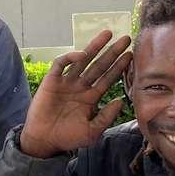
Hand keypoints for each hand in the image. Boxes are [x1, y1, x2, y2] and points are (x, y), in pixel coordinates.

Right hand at [19, 30, 132, 158]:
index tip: (131, 56)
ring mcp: (66, 82)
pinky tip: (82, 54)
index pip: (108, 78)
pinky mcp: (52, 81)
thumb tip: (120, 100)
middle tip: (126, 39)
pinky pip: (61, 64)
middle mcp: (81, 86)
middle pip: (99, 65)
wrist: (44, 141)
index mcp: (91, 97)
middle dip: (112, 52)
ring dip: (95, 47)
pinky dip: (71, 57)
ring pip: (83, 60)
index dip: (119, 67)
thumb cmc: (68, 138)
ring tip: (108, 34)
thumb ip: (106, 117)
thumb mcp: (92, 131)